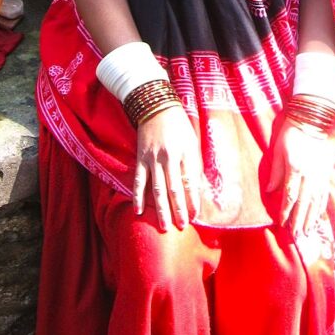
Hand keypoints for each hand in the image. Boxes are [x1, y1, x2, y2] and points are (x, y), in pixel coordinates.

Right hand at [133, 105, 202, 231]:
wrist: (157, 107)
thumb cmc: (179, 125)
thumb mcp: (192, 142)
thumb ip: (194, 164)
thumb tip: (197, 188)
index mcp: (184, 153)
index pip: (190, 182)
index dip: (193, 201)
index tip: (196, 216)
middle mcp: (168, 157)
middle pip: (174, 189)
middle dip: (178, 210)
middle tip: (182, 227)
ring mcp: (152, 159)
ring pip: (157, 189)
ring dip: (161, 209)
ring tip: (164, 226)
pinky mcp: (140, 158)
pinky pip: (139, 181)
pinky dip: (138, 197)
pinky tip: (138, 211)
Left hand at [266, 116, 334, 238]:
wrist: (313, 119)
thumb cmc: (291, 132)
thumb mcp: (278, 149)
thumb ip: (275, 171)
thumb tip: (270, 191)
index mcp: (295, 168)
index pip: (289, 195)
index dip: (285, 211)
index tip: (281, 223)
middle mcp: (309, 174)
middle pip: (304, 202)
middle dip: (299, 220)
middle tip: (296, 235)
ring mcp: (320, 174)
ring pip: (316, 200)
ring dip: (311, 217)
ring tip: (307, 231)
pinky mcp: (327, 172)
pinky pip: (324, 193)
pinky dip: (321, 207)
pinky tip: (318, 215)